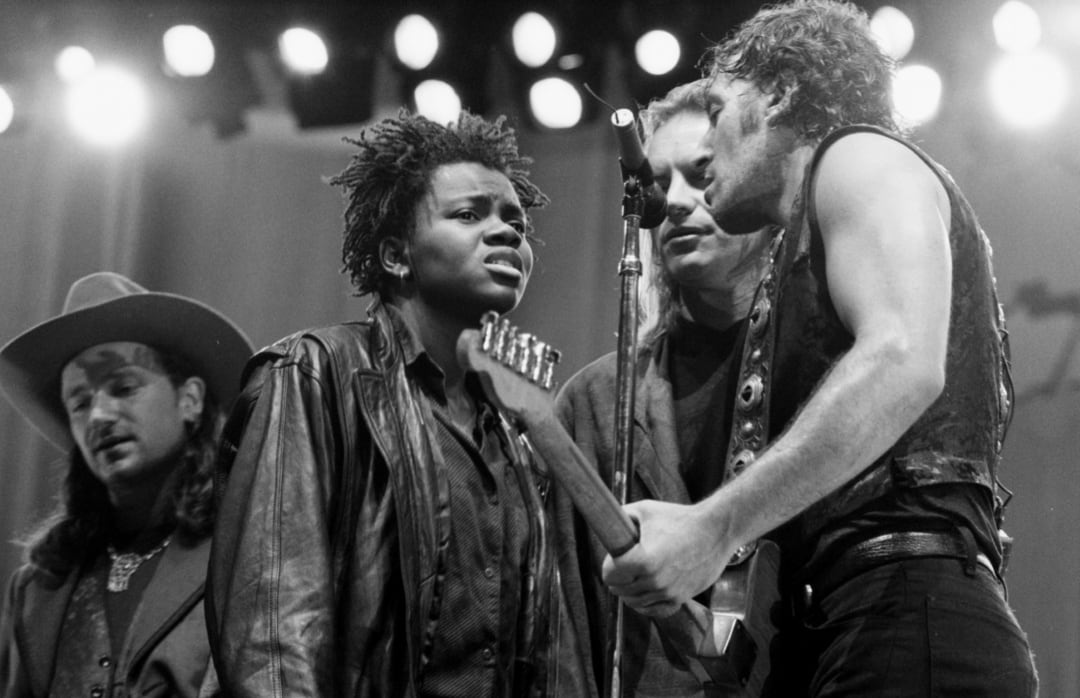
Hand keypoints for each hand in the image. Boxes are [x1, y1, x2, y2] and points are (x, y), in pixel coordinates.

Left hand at [601, 499, 735, 617]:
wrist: (716, 531)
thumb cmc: (681, 518)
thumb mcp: (646, 510)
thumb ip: (622, 516)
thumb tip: (608, 524)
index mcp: (643, 559)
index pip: (610, 575)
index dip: (608, 566)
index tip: (613, 559)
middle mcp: (655, 580)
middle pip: (620, 590)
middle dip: (617, 578)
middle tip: (622, 567)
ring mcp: (668, 591)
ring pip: (635, 602)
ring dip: (630, 591)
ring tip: (633, 577)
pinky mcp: (681, 598)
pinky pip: (655, 610)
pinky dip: (646, 604)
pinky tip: (645, 593)